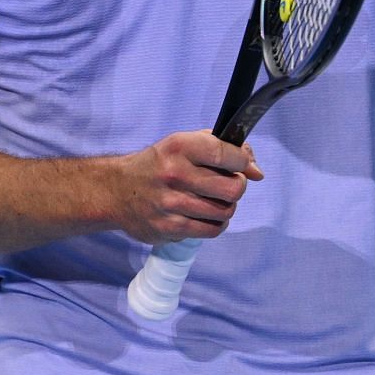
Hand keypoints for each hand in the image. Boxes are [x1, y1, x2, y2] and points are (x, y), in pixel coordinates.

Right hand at [112, 131, 263, 244]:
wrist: (117, 191)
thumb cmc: (158, 164)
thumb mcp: (184, 144)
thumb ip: (223, 148)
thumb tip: (257, 171)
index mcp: (179, 146)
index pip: (227, 153)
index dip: (243, 161)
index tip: (241, 164)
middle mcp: (175, 174)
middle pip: (233, 188)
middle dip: (237, 186)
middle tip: (227, 184)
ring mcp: (172, 204)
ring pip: (225, 212)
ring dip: (225, 207)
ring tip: (213, 200)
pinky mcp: (169, 228)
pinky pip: (211, 230)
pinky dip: (215, 224)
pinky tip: (206, 215)